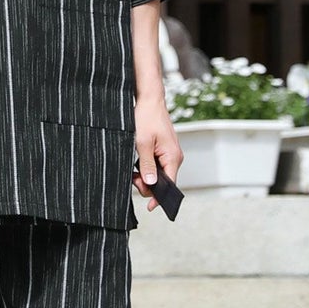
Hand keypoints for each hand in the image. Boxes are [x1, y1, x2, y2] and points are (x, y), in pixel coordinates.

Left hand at [131, 94, 181, 211]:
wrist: (150, 100)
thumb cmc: (146, 118)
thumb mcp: (142, 144)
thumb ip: (147, 165)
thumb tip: (151, 184)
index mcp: (173, 157)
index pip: (169, 185)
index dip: (159, 197)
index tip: (149, 207)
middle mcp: (175, 157)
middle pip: (163, 181)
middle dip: (148, 184)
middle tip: (133, 178)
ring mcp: (170, 154)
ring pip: (158, 174)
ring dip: (146, 175)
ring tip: (133, 170)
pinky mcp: (164, 150)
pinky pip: (157, 165)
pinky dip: (147, 167)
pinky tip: (137, 164)